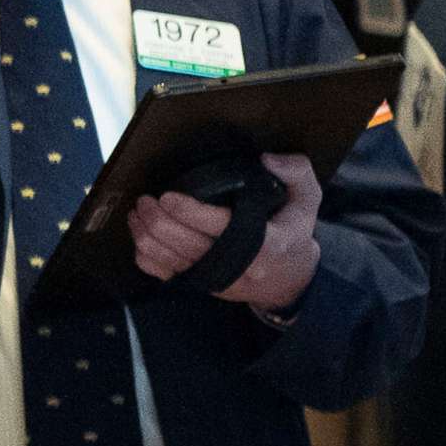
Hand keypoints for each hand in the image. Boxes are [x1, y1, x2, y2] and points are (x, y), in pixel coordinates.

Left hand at [126, 152, 323, 313]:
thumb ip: (296, 172)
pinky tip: (139, 236)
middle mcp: (237, 266)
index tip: (168, 195)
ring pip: (170, 260)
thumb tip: (267, 159)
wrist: (289, 280)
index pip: (220, 227)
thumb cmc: (293, 233)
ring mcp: (216, 279)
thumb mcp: (307, 201)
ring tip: (138, 212)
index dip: (189, 212)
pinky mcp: (202, 286)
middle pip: (186, 245)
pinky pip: (165, 275)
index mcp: (265, 244)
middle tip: (146, 199)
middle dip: (158, 221)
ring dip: (147, 235)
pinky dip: (147, 256)